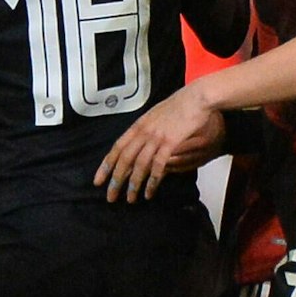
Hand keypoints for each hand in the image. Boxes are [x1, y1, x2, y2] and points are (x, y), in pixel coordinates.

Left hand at [95, 86, 224, 201]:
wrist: (197, 97)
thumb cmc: (179, 105)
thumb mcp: (155, 115)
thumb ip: (145, 128)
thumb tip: (137, 140)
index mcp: (138, 125)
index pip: (116, 148)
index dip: (106, 165)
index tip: (98, 180)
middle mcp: (143, 132)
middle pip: (124, 160)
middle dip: (116, 180)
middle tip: (111, 197)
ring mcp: (156, 137)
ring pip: (139, 165)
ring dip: (133, 184)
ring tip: (130, 199)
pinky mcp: (170, 142)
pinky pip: (157, 165)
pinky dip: (152, 180)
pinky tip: (150, 192)